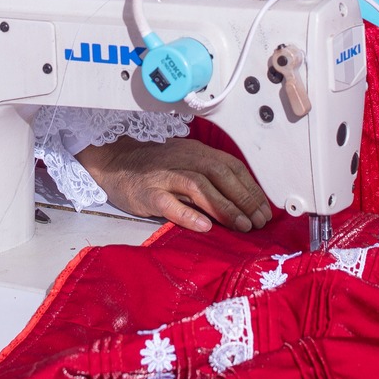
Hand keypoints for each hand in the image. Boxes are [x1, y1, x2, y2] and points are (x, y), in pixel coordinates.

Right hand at [75, 136, 273, 232]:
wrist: (114, 162)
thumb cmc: (155, 167)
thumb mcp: (186, 163)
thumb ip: (210, 177)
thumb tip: (244, 201)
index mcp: (197, 151)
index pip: (231, 166)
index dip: (251, 188)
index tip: (265, 210)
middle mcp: (183, 159)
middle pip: (219, 174)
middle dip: (243, 199)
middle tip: (258, 221)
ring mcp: (164, 175)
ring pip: (198, 187)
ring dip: (224, 207)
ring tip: (241, 225)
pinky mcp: (147, 192)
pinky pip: (168, 203)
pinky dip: (188, 215)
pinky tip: (204, 227)